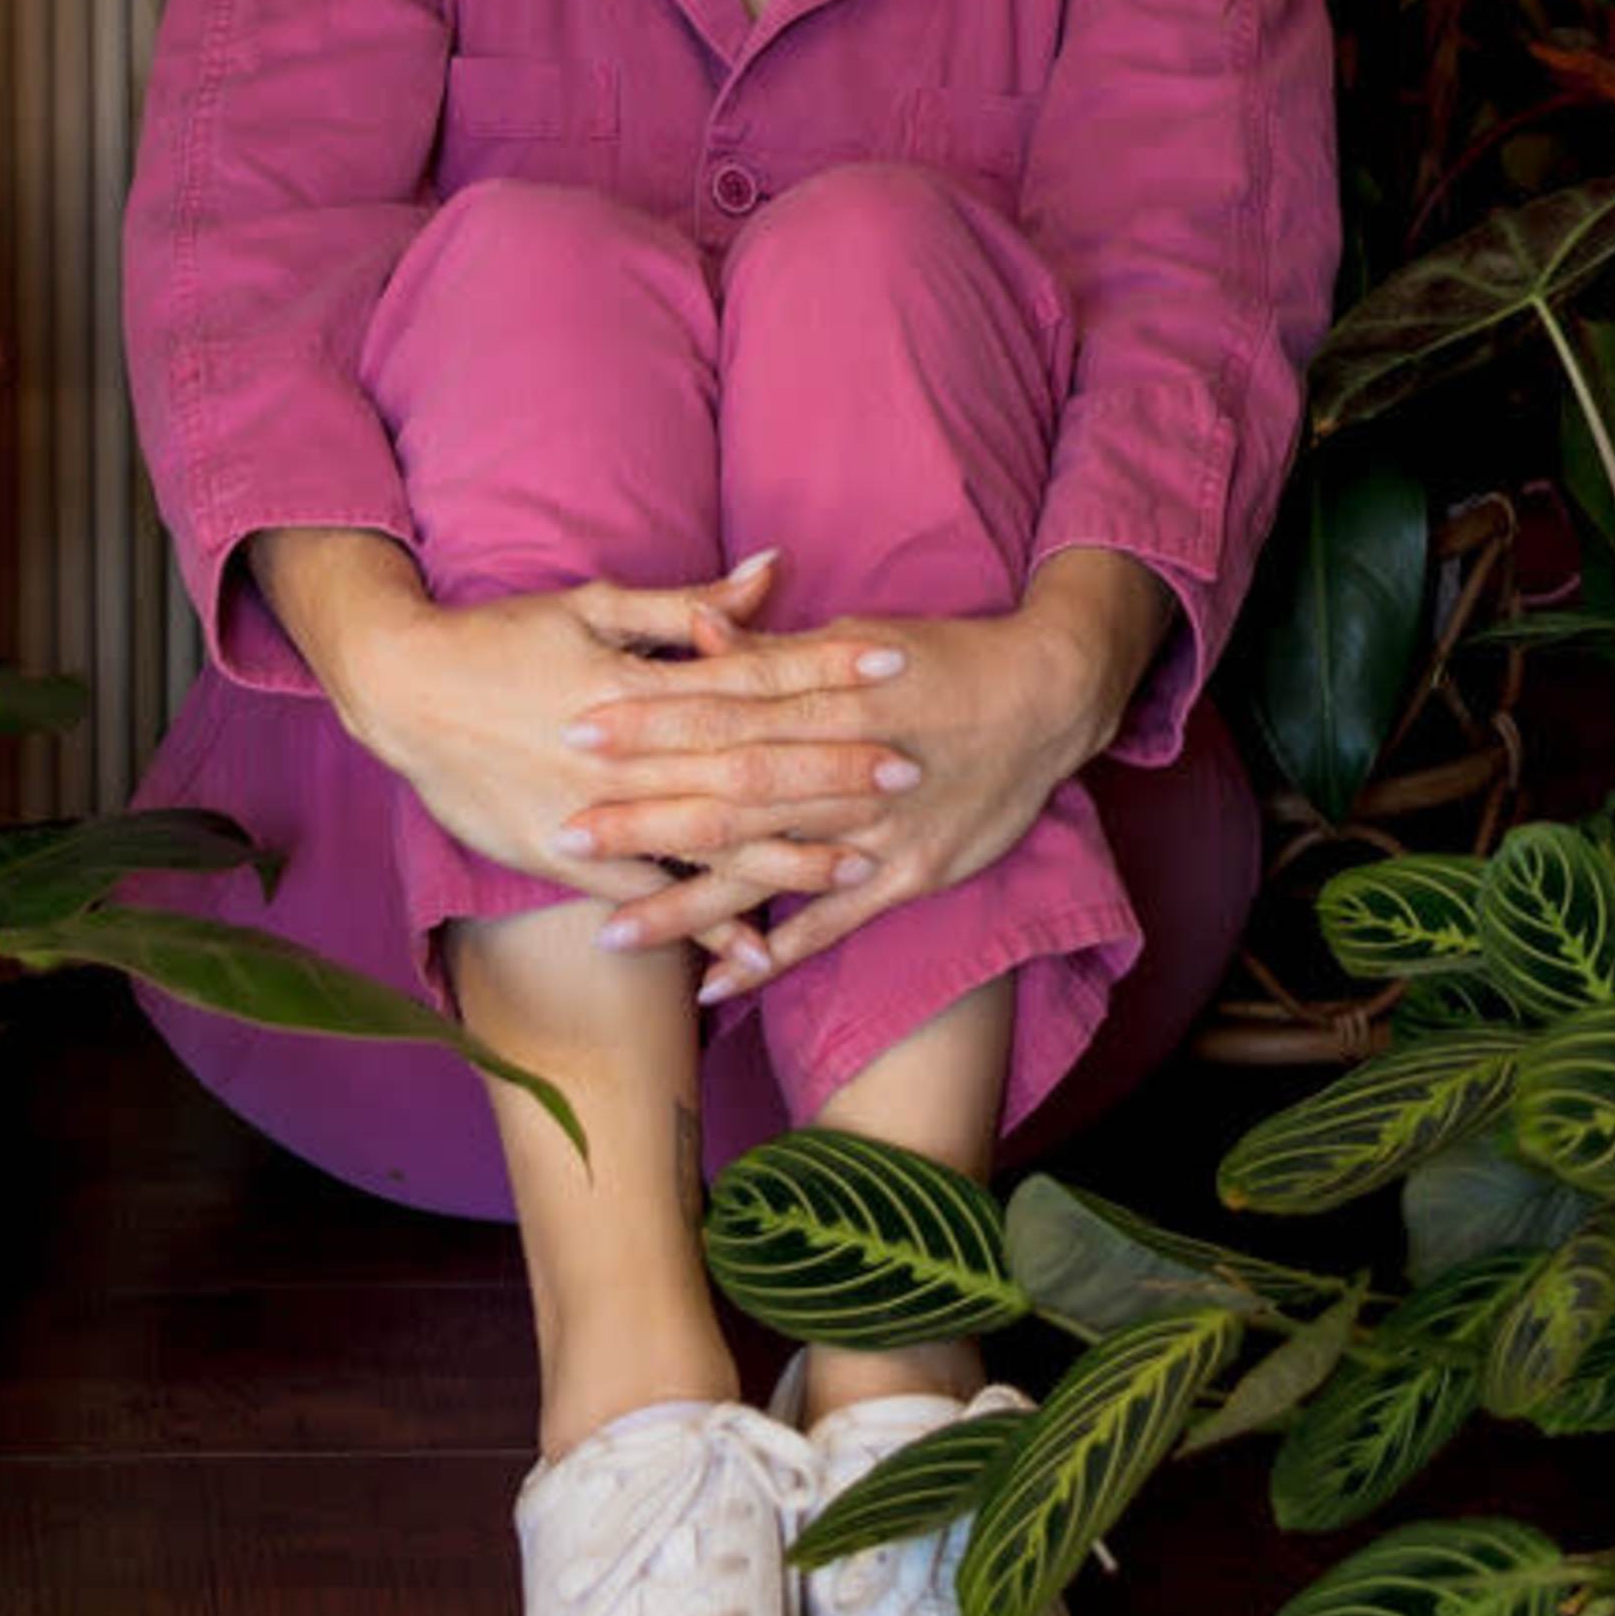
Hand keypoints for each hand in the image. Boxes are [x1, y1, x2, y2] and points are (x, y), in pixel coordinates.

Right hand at [337, 552, 919, 908]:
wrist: (402, 692)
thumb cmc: (502, 639)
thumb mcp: (593, 604)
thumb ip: (687, 600)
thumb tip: (774, 569)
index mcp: (639, 678)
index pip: (752, 675)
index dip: (824, 672)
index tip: (893, 668)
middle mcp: (628, 749)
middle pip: (746, 760)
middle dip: (829, 766)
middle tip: (909, 766)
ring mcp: (599, 809)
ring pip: (709, 834)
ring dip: (788, 850)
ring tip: (864, 860)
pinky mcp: (569, 857)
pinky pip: (648, 896)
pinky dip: (701, 922)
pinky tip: (758, 950)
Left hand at [555, 557, 1166, 994]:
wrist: (1049, 699)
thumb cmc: (941, 657)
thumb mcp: (856, 637)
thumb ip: (772, 650)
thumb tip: (693, 631)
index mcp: (827, 695)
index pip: (721, 708)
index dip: (649, 722)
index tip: (578, 731)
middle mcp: (846, 765)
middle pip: (731, 793)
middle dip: (646, 817)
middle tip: (565, 835)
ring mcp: (877, 829)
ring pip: (771, 868)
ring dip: (692, 903)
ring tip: (615, 932)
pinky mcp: (909, 876)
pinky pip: (833, 924)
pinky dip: (777, 953)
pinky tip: (718, 984)